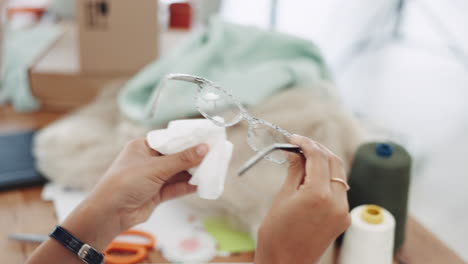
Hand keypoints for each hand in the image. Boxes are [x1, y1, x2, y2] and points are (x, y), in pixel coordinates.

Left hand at [61, 138, 207, 249]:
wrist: (109, 213)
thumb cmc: (125, 183)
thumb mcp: (155, 167)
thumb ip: (181, 159)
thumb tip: (204, 148)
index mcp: (143, 147)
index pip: (169, 140)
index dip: (187, 140)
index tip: (205, 138)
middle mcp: (148, 161)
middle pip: (176, 157)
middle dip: (193, 157)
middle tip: (213, 154)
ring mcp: (153, 178)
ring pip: (178, 173)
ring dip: (193, 172)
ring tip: (212, 169)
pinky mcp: (156, 194)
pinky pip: (176, 188)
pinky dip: (188, 186)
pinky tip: (201, 184)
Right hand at [255, 135, 350, 263]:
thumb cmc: (276, 234)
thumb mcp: (283, 197)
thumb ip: (295, 171)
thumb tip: (296, 152)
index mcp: (319, 195)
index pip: (318, 157)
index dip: (306, 143)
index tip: (295, 138)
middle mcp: (337, 202)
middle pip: (334, 162)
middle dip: (318, 150)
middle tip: (300, 145)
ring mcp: (343, 211)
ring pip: (339, 175)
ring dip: (324, 163)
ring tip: (304, 159)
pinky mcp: (343, 219)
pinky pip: (339, 190)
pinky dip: (328, 179)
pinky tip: (313, 177)